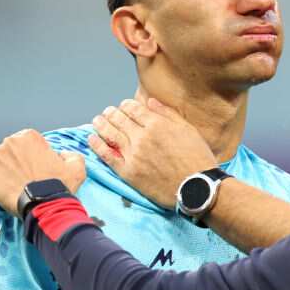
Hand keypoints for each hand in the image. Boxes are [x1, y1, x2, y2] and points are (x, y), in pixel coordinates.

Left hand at [0, 129, 86, 215]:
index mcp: (28, 136)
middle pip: (13, 151)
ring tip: (19, 185)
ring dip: (8, 171)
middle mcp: (8, 143)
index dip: (36, 155)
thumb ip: (71, 155)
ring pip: (1, 163)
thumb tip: (62, 155)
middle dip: (19, 162)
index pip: (29, 142)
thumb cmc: (58, 185)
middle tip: (29, 177)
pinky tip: (10, 190)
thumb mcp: (76, 167)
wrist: (43, 204)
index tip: (39, 167)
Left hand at [89, 97, 218, 208]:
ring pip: (110, 134)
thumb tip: (150, 101)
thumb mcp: (188, 130)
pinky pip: (107, 155)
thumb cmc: (197, 158)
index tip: (123, 106)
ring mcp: (133, 155)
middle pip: (119, 119)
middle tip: (107, 112)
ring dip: (101, 125)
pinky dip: (97, 145)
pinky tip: (92, 139)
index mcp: (157, 124)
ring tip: (97, 121)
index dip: (125, 105)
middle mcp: (142, 137)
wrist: (197, 188)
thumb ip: (168, 114)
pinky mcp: (128, 172)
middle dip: (111, 113)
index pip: (133, 108)